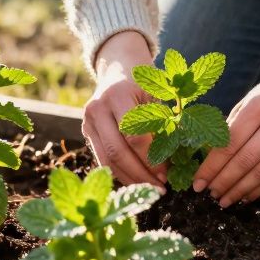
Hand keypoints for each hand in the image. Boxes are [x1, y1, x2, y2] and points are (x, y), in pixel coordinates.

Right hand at [80, 31, 164, 186]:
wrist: (118, 69)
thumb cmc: (143, 84)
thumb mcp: (155, 96)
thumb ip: (162, 124)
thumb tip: (174, 161)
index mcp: (117, 95)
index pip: (133, 135)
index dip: (151, 158)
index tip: (167, 173)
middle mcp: (97, 108)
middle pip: (117, 152)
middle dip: (140, 174)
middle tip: (160, 188)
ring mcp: (87, 121)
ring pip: (106, 160)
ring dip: (129, 179)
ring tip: (149, 189)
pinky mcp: (85, 132)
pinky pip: (102, 159)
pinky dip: (119, 173)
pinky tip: (136, 182)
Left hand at [193, 57, 259, 206]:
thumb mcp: (246, 102)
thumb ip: (230, 128)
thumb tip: (210, 164)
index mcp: (258, 106)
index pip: (230, 143)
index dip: (212, 167)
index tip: (198, 183)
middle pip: (246, 161)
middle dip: (224, 182)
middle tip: (210, 194)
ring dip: (240, 190)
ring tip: (225, 199)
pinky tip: (245, 195)